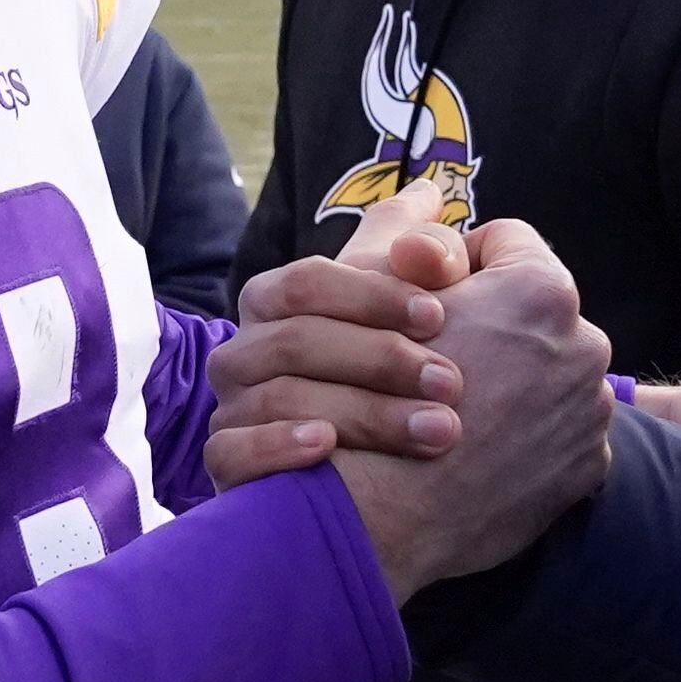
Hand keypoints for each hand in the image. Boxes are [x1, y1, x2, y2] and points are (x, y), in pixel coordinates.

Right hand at [206, 183, 473, 482]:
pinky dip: (278, 446)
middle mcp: (246, 353)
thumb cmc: (395, 378)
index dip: (372, 294)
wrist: (379, 487)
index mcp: (278, 303)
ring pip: (274, 397)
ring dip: (362, 411)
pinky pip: (231, 452)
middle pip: (295, 339)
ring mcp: (231, 410)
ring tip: (434, 430)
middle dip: (379, 359)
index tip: (440, 316)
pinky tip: (328, 448)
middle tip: (452, 383)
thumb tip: (431, 194)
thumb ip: (421, 253)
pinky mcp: (228, 469)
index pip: (308, 282)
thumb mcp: (412, 310)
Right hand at [317, 216, 613, 599]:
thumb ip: (407, 237)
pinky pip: (561, 433)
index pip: (506, 241)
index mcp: (539, 289)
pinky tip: (482, 453)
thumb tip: (431, 197)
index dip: (457, 266)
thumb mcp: (372, 296)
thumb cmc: (366, 394)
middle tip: (442, 361)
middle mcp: (585, 342)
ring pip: (551, 372)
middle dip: (495, 328)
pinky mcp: (590, 466)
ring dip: (515, 382)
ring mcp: (593, 409)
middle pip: (535, 312)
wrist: (382, 515)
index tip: (428, 302)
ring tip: (458, 411)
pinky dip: (529, 438)